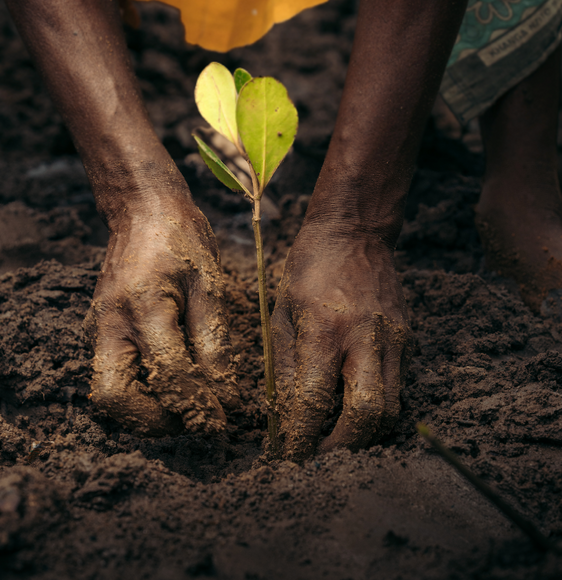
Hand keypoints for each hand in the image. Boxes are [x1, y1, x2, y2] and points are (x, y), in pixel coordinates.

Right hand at [83, 197, 238, 435]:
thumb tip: (225, 394)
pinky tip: (170, 379)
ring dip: (143, 410)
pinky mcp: (97, 329)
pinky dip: (138, 391)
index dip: (198, 403)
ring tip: (184, 402)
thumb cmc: (181, 239)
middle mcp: (110, 321)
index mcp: (144, 304)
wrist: (142, 209)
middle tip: (190, 418)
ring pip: (107, 391)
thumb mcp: (208, 284)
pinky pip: (111, 374)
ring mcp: (97, 326)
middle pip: (113, 398)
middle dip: (152, 420)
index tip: (222, 418)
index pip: (169, 372)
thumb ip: (213, 341)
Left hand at [272, 222, 412, 459]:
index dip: (301, 437)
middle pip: (368, 415)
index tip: (288, 456)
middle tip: (319, 458)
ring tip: (336, 439)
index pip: (315, 400)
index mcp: (325, 328)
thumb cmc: (309, 268)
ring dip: (364, 434)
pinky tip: (353, 406)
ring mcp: (393, 339)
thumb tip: (283, 415)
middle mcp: (365, 337)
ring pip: (391, 408)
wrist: (355, 232)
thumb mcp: (282, 311)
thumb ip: (285, 365)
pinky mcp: (407, 338)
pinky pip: (397, 387)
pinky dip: (377, 406)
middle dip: (343, 448)